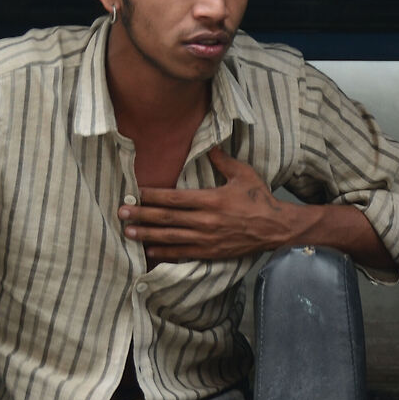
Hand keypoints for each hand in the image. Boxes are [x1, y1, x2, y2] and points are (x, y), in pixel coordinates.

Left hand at [120, 149, 300, 262]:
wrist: (276, 228)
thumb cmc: (260, 199)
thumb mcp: (244, 174)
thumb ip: (223, 161)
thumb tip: (209, 146)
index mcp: (212, 200)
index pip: (175, 198)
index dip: (153, 196)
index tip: (136, 193)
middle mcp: (206, 221)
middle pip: (167, 219)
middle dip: (142, 216)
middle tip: (122, 213)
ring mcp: (207, 239)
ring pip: (171, 238)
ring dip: (147, 236)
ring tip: (128, 233)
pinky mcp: (211, 253)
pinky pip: (183, 254)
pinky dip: (165, 253)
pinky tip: (150, 252)